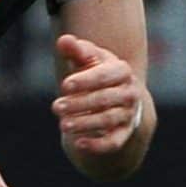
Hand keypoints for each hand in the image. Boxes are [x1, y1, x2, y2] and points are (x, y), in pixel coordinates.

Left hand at [51, 32, 142, 154]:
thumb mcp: (88, 59)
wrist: (116, 96)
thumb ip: (76, 50)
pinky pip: (114, 142)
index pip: (105, 76)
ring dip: (85, 123)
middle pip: (104, 99)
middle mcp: (129, 93)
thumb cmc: (97, 72)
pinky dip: (98, 145)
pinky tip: (79, 144)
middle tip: (56, 107)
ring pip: (107, 120)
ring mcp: (128, 114)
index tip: (65, 85)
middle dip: (79, 104)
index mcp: (122, 71)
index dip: (85, 81)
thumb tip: (64, 41)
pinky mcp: (124, 133)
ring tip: (63, 125)